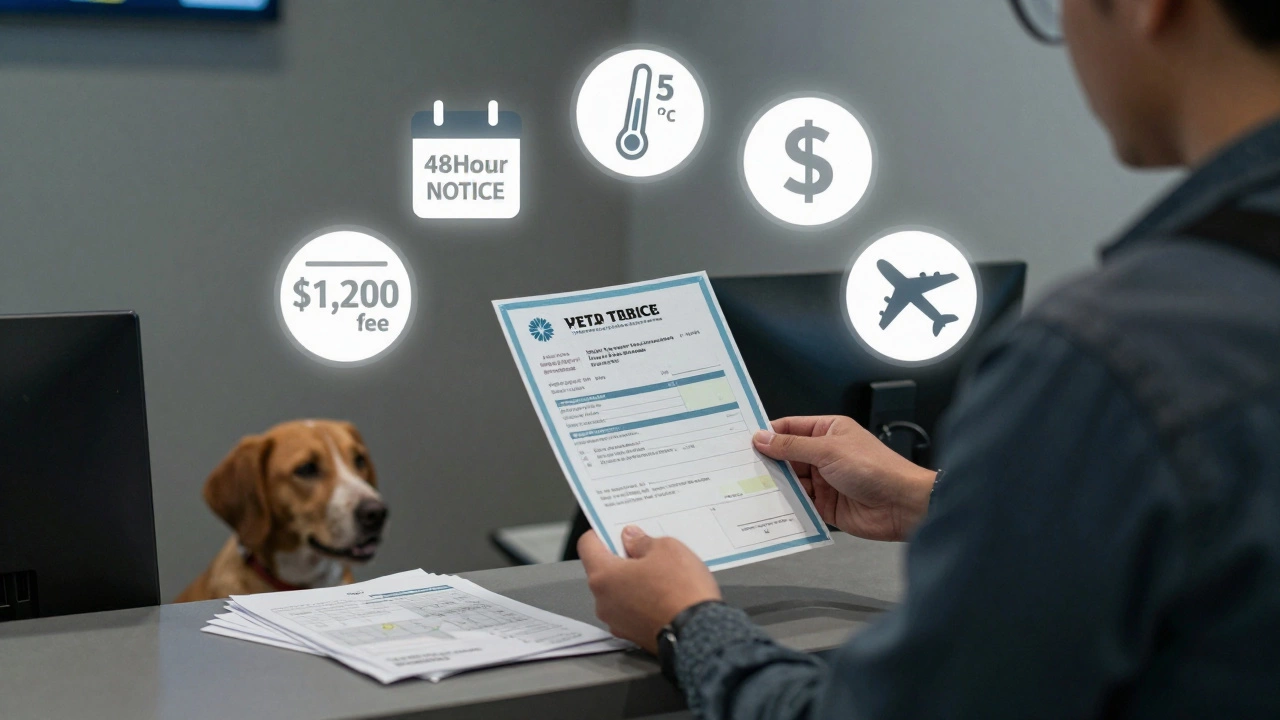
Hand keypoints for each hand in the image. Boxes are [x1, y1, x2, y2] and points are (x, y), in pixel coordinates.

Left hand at [578, 526, 720, 653]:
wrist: (699, 634)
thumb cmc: (681, 593)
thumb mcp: (667, 549)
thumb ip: (642, 541)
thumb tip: (632, 539)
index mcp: (603, 577)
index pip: (587, 546)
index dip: (601, 533)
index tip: (616, 530)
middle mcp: (603, 602)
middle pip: (604, 571)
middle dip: (623, 559)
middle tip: (647, 552)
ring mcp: (617, 623)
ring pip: (618, 593)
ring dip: (633, 582)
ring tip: (662, 577)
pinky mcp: (633, 636)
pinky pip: (632, 611)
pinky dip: (643, 602)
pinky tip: (665, 596)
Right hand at [753, 416, 935, 541]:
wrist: (902, 505)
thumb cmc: (876, 469)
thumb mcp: (828, 450)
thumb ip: (792, 446)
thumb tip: (763, 438)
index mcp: (829, 431)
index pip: (791, 428)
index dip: (769, 434)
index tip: (746, 440)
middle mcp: (825, 454)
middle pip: (787, 456)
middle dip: (768, 462)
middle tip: (743, 466)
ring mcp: (825, 480)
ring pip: (791, 481)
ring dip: (776, 484)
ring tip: (752, 487)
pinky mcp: (826, 505)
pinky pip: (800, 503)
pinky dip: (787, 504)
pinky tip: (772, 504)